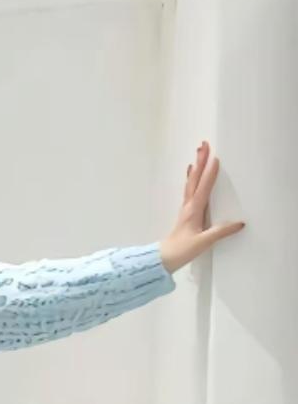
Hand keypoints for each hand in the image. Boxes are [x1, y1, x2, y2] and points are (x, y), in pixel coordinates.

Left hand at [160, 140, 244, 273]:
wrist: (163, 259)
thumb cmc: (181, 250)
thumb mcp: (204, 242)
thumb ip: (221, 232)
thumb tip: (239, 223)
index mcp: (194, 210)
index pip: (204, 187)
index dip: (210, 173)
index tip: (216, 158)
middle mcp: (189, 206)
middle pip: (195, 179)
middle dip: (200, 161)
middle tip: (204, 144)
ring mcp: (186, 208)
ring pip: (191, 182)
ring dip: (196, 167)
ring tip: (199, 153)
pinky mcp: (185, 213)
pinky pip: (189, 190)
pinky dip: (191, 179)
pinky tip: (190, 174)